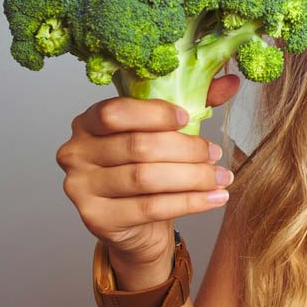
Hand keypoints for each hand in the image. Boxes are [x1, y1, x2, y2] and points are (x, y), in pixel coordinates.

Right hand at [56, 73, 241, 273]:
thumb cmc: (148, 168)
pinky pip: (150, 208)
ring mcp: (81, 188)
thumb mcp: (167, 131)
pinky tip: (215, 198)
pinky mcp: (96, 219)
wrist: (136, 224)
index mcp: (87, 122)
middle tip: (216, 153)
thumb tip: (231, 82)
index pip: (116, 112)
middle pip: (137, 146)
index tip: (189, 118)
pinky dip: (190, 202)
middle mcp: (75, 152)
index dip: (156, 114)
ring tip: (221, 178)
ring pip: (145, 178)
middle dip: (186, 149)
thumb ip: (195, 102)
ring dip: (193, 177)